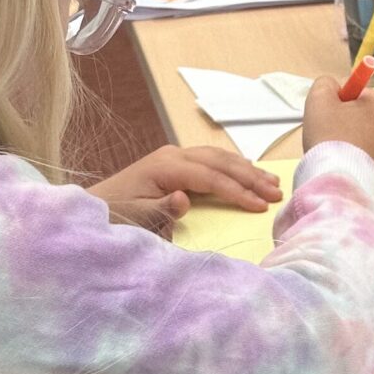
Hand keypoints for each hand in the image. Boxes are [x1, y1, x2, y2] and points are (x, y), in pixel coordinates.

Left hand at [95, 145, 281, 234]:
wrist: (96, 207)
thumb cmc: (115, 215)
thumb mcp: (136, 218)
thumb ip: (161, 210)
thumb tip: (185, 198)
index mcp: (165, 167)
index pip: (211, 177)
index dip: (237, 191)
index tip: (260, 206)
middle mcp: (172, 155)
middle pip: (220, 162)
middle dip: (250, 177)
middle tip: (277, 192)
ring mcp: (173, 156)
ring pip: (218, 157)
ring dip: (246, 169)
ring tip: (273, 182)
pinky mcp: (174, 162)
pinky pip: (211, 159)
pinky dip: (233, 166)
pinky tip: (248, 172)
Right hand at [302, 84, 373, 196]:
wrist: (342, 185)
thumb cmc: (330, 139)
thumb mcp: (318, 100)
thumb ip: (326, 84)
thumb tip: (334, 85)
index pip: (359, 97)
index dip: (340, 108)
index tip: (330, 123)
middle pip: (371, 120)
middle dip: (354, 128)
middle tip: (335, 143)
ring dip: (364, 148)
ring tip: (345, 160)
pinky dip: (372, 167)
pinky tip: (357, 172)